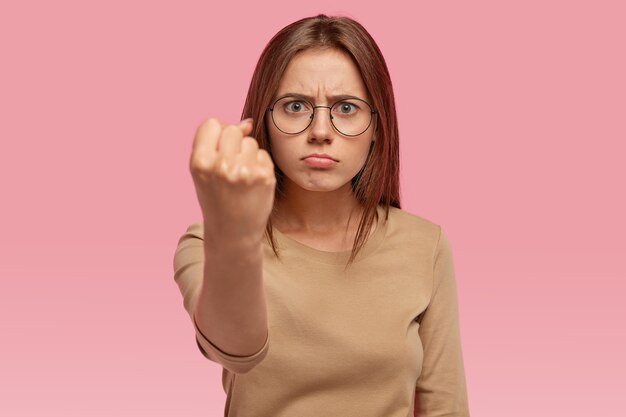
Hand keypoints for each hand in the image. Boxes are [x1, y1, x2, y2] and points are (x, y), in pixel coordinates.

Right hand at [189, 117, 275, 244]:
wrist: (233, 232)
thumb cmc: (216, 198)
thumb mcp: (203, 171)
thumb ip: (216, 143)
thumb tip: (246, 124)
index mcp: (200, 162)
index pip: (211, 123)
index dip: (215, 135)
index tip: (216, 152)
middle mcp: (222, 165)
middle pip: (232, 129)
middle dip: (232, 143)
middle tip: (230, 167)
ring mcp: (245, 171)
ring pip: (250, 141)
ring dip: (247, 155)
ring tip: (241, 177)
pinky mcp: (264, 176)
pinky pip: (263, 155)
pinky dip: (259, 165)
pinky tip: (252, 183)